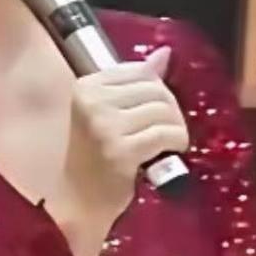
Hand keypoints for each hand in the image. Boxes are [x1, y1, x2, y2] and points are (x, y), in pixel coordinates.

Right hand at [69, 46, 187, 202]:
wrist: (78, 200)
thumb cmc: (93, 157)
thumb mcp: (106, 114)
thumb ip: (134, 84)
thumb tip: (165, 54)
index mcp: (85, 88)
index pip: (139, 71)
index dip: (157, 89)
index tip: (157, 111)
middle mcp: (92, 103)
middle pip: (154, 89)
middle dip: (171, 109)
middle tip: (170, 129)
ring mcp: (105, 127)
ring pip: (162, 110)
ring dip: (176, 127)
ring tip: (172, 141)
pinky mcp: (121, 151)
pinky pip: (164, 134)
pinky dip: (177, 141)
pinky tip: (173, 150)